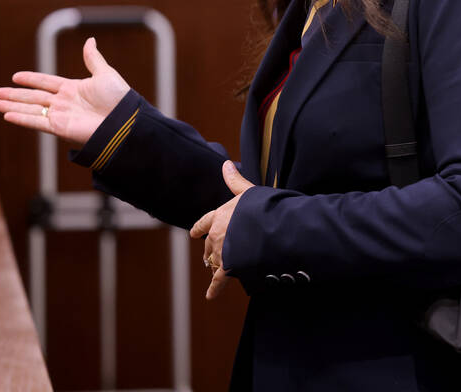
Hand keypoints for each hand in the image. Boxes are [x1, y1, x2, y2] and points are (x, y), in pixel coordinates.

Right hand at [0, 37, 129, 144]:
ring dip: (12, 106)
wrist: (125, 121)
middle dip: (14, 94)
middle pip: (33, 97)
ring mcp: (60, 116)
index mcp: (73, 89)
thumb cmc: (119, 99)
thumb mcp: (105, 74)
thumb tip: (89, 40)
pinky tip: (7, 115)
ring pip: (30, 109)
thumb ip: (92, 59)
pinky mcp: (59, 128)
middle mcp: (64, 103)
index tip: (16, 76)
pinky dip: (22, 118)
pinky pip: (37, 122)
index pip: (46, 82)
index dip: (31, 79)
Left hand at [190, 161, 254, 299]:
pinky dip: (214, 288)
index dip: (199, 228)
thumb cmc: (260, 206)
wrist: (266, 227)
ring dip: (214, 266)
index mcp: (220, 215)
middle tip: (207, 256)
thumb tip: (225, 164)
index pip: (205, 222)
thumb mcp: (248, 191)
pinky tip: (210, 296)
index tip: (194, 234)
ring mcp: (222, 251)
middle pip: (208, 244)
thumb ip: (235, 181)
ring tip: (214, 271)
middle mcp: (217, 234)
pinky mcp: (229, 267)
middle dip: (208, 250)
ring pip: (214, 261)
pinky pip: (220, 280)